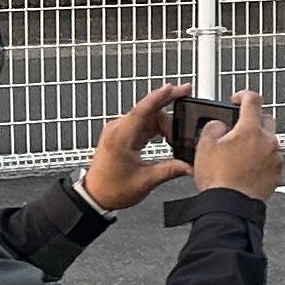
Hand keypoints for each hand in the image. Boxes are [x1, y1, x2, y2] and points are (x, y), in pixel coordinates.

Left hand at [79, 84, 187, 213]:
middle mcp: (118, 129)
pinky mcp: (122, 134)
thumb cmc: (111, 189)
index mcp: (120, 137)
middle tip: (187, 113)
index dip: (160, 97)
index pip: (142, 110)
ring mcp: (119, 130)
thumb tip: (189, 165)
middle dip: (170, 113)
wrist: (94, 195)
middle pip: (149, 111)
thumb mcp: (145, 181)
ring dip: (164, 124)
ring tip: (177, 136)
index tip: (175, 88)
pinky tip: (167, 137)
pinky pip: (143, 123)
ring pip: (148, 117)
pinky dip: (157, 128)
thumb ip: (170, 170)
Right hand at [192, 90, 282, 201]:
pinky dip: (262, 160)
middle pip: (265, 120)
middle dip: (253, 121)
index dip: (243, 95)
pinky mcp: (278, 174)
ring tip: (239, 155)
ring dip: (257, 143)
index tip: (237, 99)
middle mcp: (268, 141)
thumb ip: (213, 127)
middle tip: (238, 129)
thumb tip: (219, 125)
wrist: (230, 206)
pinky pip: (271, 160)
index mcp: (250, 130)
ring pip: (269, 142)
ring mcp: (275, 158)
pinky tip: (247, 168)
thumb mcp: (205, 146)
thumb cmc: (219, 180)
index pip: (252, 99)